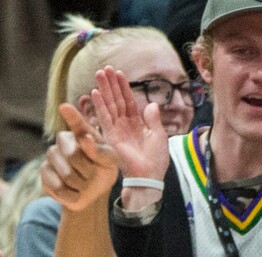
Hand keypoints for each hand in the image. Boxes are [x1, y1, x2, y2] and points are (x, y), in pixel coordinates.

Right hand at [41, 104, 118, 210]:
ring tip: (84, 183)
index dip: (72, 117)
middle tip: (93, 174)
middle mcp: (63, 140)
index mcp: (81, 133)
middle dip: (88, 171)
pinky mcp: (44, 173)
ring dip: (81, 185)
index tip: (65, 108)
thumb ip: (101, 152)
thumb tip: (85, 139)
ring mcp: (51, 155)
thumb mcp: (110, 162)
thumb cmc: (103, 171)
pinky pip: (58, 188)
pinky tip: (74, 192)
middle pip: (73, 155)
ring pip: (66, 174)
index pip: (77, 124)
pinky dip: (72, 195)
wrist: (92, 192)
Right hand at [92, 67, 168, 181]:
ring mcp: (117, 130)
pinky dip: (100, 106)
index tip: (118, 73)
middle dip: (111, 84)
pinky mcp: (111, 137)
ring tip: (99, 73)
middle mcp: (126, 125)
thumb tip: (152, 104)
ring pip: (110, 106)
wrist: (149, 176)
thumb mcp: (159, 136)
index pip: (129, 102)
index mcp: (138, 124)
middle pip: (117, 100)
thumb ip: (154, 119)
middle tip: (105, 68)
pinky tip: (95, 93)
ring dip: (104, 90)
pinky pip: (104, 118)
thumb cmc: (156, 160)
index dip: (124, 87)